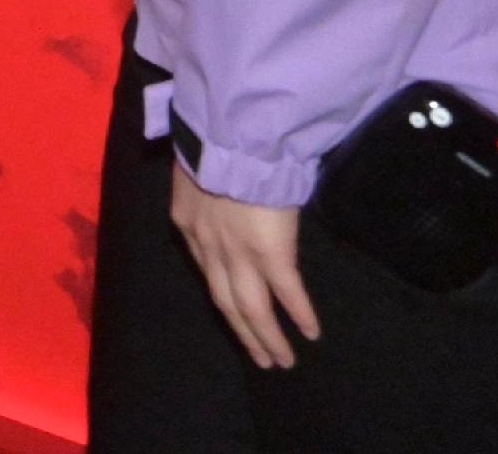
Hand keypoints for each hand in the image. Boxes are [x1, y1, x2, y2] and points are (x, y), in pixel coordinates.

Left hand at [171, 162, 318, 369]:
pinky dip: (298, 314)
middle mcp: (208, 246)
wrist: (234, 137)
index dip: (221, 292)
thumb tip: (218, 191)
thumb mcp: (195, 168)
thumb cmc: (216, 142)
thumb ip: (204, 187)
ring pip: (251, 308)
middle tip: (260, 358)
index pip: (204, 268)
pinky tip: (310, 333)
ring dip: (266, 338)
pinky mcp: (269, 253)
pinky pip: (286, 292)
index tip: (233, 312)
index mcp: (187, 223)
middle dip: (243, 332)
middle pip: (225, 302)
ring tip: (281, 361)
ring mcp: (238, 253)